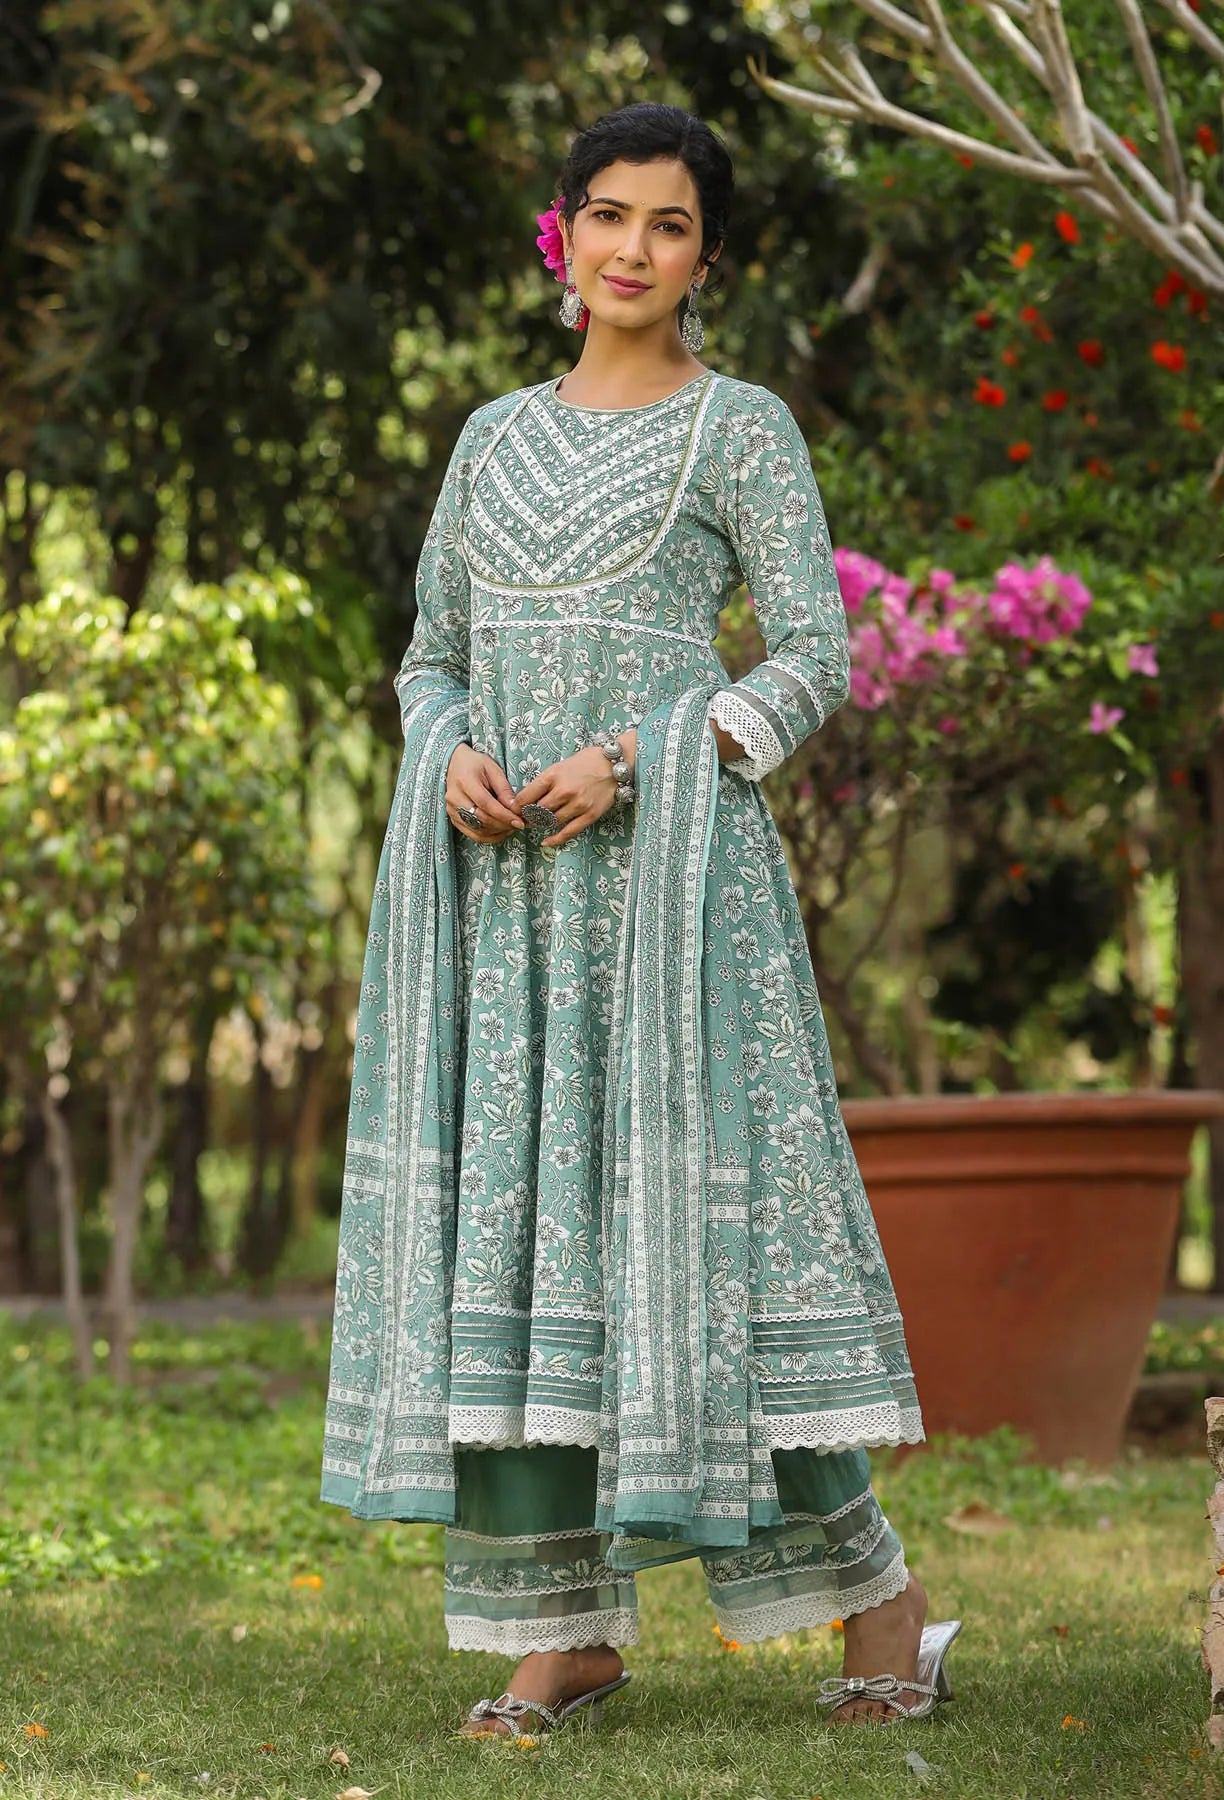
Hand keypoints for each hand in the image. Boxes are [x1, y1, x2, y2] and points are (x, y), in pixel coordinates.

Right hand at [445, 744, 524, 842]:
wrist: (455, 764)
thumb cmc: (475, 764)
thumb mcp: (493, 770)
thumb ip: (504, 789)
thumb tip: (515, 808)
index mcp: (465, 781)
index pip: (485, 804)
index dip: (503, 815)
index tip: (519, 821)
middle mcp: (455, 798)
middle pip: (481, 819)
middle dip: (503, 825)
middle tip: (519, 824)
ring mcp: (452, 810)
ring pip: (477, 830)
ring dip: (498, 832)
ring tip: (512, 826)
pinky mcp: (454, 819)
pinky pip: (473, 834)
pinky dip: (490, 836)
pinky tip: (501, 831)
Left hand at [512, 729, 636, 848]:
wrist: (615, 765)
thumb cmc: (587, 761)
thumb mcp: (561, 765)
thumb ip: (546, 781)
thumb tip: (529, 797)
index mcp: (553, 775)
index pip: (527, 795)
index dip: (517, 805)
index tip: (513, 809)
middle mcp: (564, 791)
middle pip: (536, 811)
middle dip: (527, 817)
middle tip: (523, 819)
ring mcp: (577, 805)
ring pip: (550, 821)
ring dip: (540, 825)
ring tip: (536, 824)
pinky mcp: (589, 815)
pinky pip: (568, 832)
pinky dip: (555, 839)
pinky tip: (546, 841)